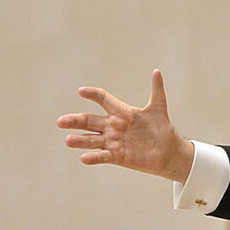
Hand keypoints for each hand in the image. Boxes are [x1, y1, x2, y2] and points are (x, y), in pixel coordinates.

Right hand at [56, 70, 194, 181]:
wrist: (168, 151)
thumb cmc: (162, 128)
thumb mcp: (158, 107)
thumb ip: (157, 90)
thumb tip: (157, 71)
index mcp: (121, 112)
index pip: (103, 99)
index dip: (93, 95)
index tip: (81, 91)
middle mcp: (113, 126)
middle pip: (90, 121)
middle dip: (75, 121)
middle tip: (61, 121)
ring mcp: (113, 142)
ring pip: (92, 140)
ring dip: (80, 140)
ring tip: (68, 140)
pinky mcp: (117, 156)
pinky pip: (102, 156)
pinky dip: (93, 157)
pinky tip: (83, 158)